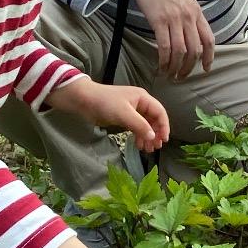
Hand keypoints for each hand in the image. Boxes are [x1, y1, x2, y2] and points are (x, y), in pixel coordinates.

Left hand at [46, 79, 169, 151]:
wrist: (83, 101)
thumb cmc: (105, 103)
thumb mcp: (124, 114)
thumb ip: (140, 125)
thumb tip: (153, 137)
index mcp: (143, 98)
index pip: (160, 112)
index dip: (164, 126)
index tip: (163, 140)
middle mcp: (139, 103)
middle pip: (153, 120)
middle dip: (155, 133)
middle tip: (155, 148)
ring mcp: (131, 111)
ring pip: (145, 125)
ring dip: (147, 137)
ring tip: (147, 149)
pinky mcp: (123, 117)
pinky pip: (136, 127)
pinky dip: (138, 136)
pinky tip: (138, 145)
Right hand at [110, 0, 213, 80]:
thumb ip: (189, 14)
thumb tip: (191, 31)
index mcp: (196, 12)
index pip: (209, 39)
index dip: (208, 57)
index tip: (205, 69)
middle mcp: (188, 17)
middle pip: (194, 50)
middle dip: (189, 68)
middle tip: (181, 77)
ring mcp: (174, 19)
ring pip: (180, 51)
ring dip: (175, 67)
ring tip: (169, 75)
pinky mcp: (159, 20)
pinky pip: (164, 46)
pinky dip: (164, 60)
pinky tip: (160, 66)